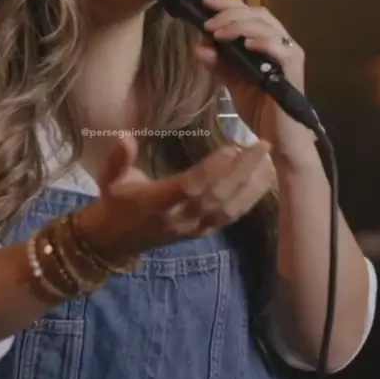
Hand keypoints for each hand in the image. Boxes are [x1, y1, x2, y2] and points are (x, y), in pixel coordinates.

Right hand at [78, 135, 274, 263]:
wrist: (116, 242)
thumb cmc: (115, 203)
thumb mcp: (109, 179)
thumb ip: (117, 159)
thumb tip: (124, 136)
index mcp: (156, 203)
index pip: (189, 187)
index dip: (211, 170)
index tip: (230, 148)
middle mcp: (179, 218)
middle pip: (217, 196)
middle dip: (243, 171)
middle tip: (263, 146)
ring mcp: (194, 227)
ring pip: (229, 208)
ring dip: (253, 185)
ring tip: (270, 161)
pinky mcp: (203, 232)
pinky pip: (231, 217)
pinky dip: (250, 199)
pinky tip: (264, 181)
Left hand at [192, 0, 316, 166]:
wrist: (278, 140)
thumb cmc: (260, 110)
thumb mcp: (232, 82)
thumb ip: (218, 63)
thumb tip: (197, 45)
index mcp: (267, 43)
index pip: (250, 13)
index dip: (228, 4)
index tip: (205, 2)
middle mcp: (281, 43)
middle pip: (259, 14)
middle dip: (230, 13)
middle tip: (208, 21)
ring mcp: (290, 54)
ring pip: (267, 27)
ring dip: (240, 25)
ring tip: (219, 33)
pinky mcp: (294, 69)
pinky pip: (281, 48)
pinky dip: (263, 42)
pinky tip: (245, 44)